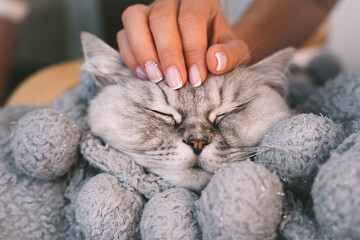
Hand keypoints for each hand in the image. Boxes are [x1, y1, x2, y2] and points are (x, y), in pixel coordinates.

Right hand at [117, 0, 249, 88]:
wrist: (205, 49)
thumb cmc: (218, 48)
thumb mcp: (234, 52)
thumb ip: (230, 55)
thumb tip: (214, 61)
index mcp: (199, 1)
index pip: (191, 18)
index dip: (192, 49)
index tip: (196, 78)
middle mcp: (171, 1)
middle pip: (161, 18)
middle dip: (168, 53)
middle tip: (176, 83)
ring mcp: (148, 11)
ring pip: (134, 19)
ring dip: (143, 51)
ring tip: (156, 78)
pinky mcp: (133, 27)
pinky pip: (122, 35)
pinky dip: (130, 56)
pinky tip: (144, 76)